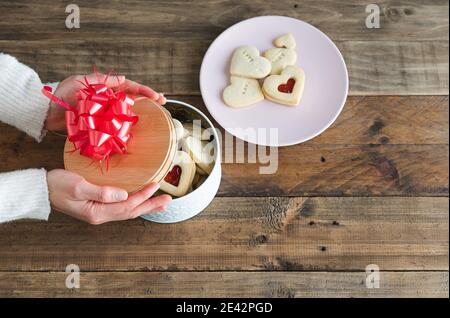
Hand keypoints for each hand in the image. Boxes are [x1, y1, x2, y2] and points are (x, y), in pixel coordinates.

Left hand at [45, 73, 165, 130]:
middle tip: (162, 102)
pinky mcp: (99, 125)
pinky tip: (136, 130)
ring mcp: (105, 112)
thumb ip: (102, 81)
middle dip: (148, 99)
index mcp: (105, 87)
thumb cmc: (62, 94)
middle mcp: (108, 99)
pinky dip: (126, 127)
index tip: (157, 96)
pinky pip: (116, 125)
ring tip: (155, 114)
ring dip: (141, 113)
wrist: (46, 113)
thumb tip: (124, 79)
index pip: (129, 87)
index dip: (144, 91)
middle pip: (132, 99)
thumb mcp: (82, 82)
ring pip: (127, 112)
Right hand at [47, 169, 171, 224]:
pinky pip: (121, 208)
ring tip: (160, 203)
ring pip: (128, 211)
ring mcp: (99, 212)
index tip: (156, 186)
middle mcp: (101, 215)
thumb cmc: (57, 185)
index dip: (143, 196)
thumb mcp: (78, 186)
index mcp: (97, 212)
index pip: (127, 205)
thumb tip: (124, 195)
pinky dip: (134, 204)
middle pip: (131, 211)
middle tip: (168, 200)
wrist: (41, 190)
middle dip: (151, 205)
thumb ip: (101, 192)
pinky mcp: (98, 207)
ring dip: (145, 206)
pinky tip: (139, 200)